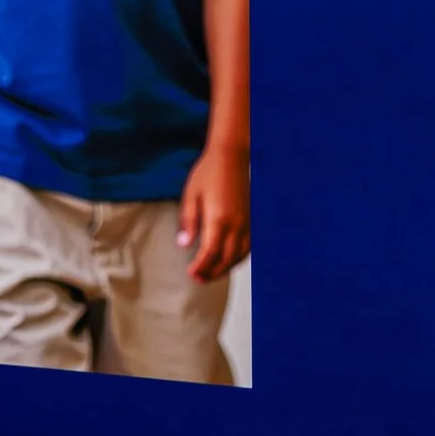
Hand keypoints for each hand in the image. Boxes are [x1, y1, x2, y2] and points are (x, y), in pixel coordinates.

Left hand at [176, 143, 249, 281]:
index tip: (191, 272)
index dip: (200, 267)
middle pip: (225, 260)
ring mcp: (246, 223)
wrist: (231, 157)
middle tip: (198, 278)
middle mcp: (236, 224)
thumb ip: (188, 222)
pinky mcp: (251, 221)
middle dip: (211, 273)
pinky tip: (226, 260)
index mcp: (219, 219)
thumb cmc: (209, 173)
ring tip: (210, 273)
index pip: (210, 253)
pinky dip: (237, 259)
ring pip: (238, 257)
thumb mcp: (191, 196)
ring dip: (224, 269)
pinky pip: (247, 248)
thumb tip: (184, 245)